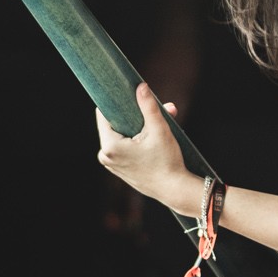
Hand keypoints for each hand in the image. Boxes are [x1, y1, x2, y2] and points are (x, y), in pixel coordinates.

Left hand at [95, 83, 200, 214]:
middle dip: (131, 116)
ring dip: (134, 129)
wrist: (174, 189)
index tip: (126, 96)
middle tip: (150, 112)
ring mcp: (111, 165)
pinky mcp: (118, 170)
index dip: (116, 104)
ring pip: (119, 137)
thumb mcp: (159, 130)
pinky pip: (122, 149)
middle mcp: (105, 156)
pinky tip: (149, 140)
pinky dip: (133, 142)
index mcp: (110, 146)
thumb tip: (141, 86)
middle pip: (113, 125)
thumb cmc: (167, 161)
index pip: (103, 115)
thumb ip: (148, 107)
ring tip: (154, 128)